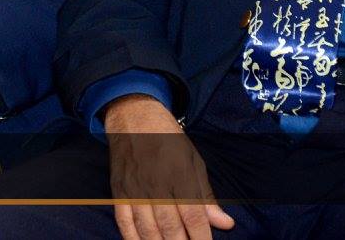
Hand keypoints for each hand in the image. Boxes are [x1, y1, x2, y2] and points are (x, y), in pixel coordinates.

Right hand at [102, 95, 234, 239]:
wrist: (134, 116)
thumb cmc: (168, 138)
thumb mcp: (194, 161)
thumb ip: (207, 197)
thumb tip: (225, 224)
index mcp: (179, 173)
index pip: (193, 214)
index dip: (201, 236)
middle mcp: (156, 183)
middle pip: (170, 226)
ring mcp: (135, 189)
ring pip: (148, 229)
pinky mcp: (119, 191)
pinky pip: (124, 222)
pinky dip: (133, 238)